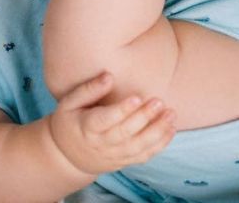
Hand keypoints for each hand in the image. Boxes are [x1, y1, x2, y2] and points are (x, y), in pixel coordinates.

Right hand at [48, 73, 175, 174]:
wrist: (67, 156)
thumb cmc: (69, 122)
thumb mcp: (69, 103)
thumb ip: (88, 89)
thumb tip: (109, 76)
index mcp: (87, 127)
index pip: (106, 119)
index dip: (122, 110)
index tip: (137, 97)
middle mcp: (102, 143)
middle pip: (126, 132)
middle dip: (144, 117)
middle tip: (159, 101)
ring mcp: (114, 155)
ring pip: (139, 146)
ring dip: (157, 131)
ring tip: (171, 114)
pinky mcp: (124, 161)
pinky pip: (144, 155)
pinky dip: (160, 145)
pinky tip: (171, 130)